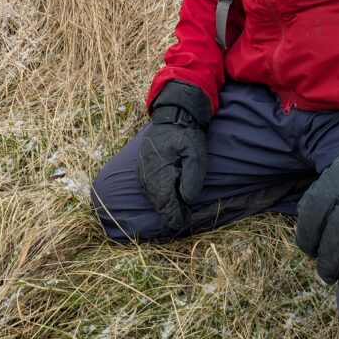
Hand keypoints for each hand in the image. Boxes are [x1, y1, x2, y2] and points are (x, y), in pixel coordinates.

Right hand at [136, 81, 210, 233]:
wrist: (172, 115)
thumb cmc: (187, 135)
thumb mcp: (196, 155)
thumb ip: (192, 179)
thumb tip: (186, 200)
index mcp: (160, 173)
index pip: (165, 204)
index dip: (174, 217)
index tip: (183, 224)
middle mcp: (147, 175)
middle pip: (157, 203)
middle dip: (170, 213)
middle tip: (183, 219)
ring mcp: (142, 171)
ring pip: (152, 198)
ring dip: (164, 205)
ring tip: (178, 211)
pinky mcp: (142, 168)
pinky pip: (148, 189)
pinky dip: (158, 196)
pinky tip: (168, 197)